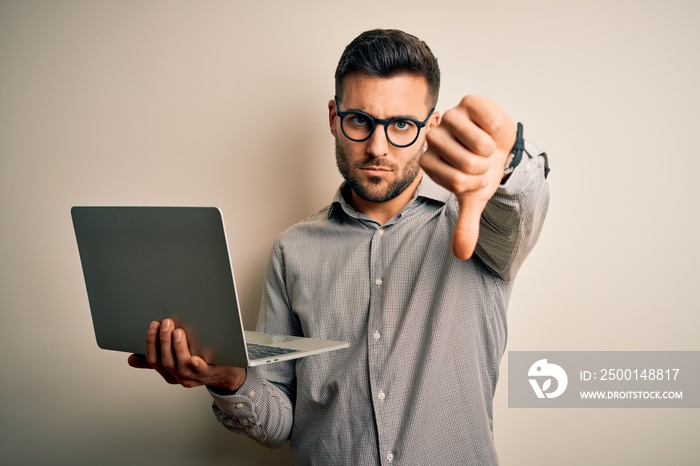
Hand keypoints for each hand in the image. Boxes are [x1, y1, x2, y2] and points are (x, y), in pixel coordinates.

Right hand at [127, 319, 246, 390]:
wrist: (226, 374)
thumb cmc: (201, 364)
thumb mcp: (176, 361)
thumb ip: (158, 358)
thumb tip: (131, 359)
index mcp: (168, 372)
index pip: (153, 359)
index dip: (151, 342)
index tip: (152, 325)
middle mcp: (178, 376)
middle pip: (165, 360)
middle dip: (163, 340)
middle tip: (165, 322)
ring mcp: (193, 377)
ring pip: (180, 364)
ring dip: (177, 347)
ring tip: (178, 331)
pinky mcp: (208, 374)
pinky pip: (201, 370)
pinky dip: (196, 364)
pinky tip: (195, 357)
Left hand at [420, 95, 515, 259]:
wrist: (498, 142)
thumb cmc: (481, 169)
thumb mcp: (475, 198)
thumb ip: (466, 225)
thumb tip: (461, 254)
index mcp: (429, 162)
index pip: (456, 182)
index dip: (475, 183)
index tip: (474, 176)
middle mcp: (433, 138)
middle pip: (467, 164)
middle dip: (485, 167)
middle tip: (482, 161)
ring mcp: (449, 118)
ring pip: (478, 143)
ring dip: (492, 149)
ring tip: (486, 145)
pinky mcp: (468, 102)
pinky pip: (487, 120)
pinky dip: (497, 129)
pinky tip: (490, 129)